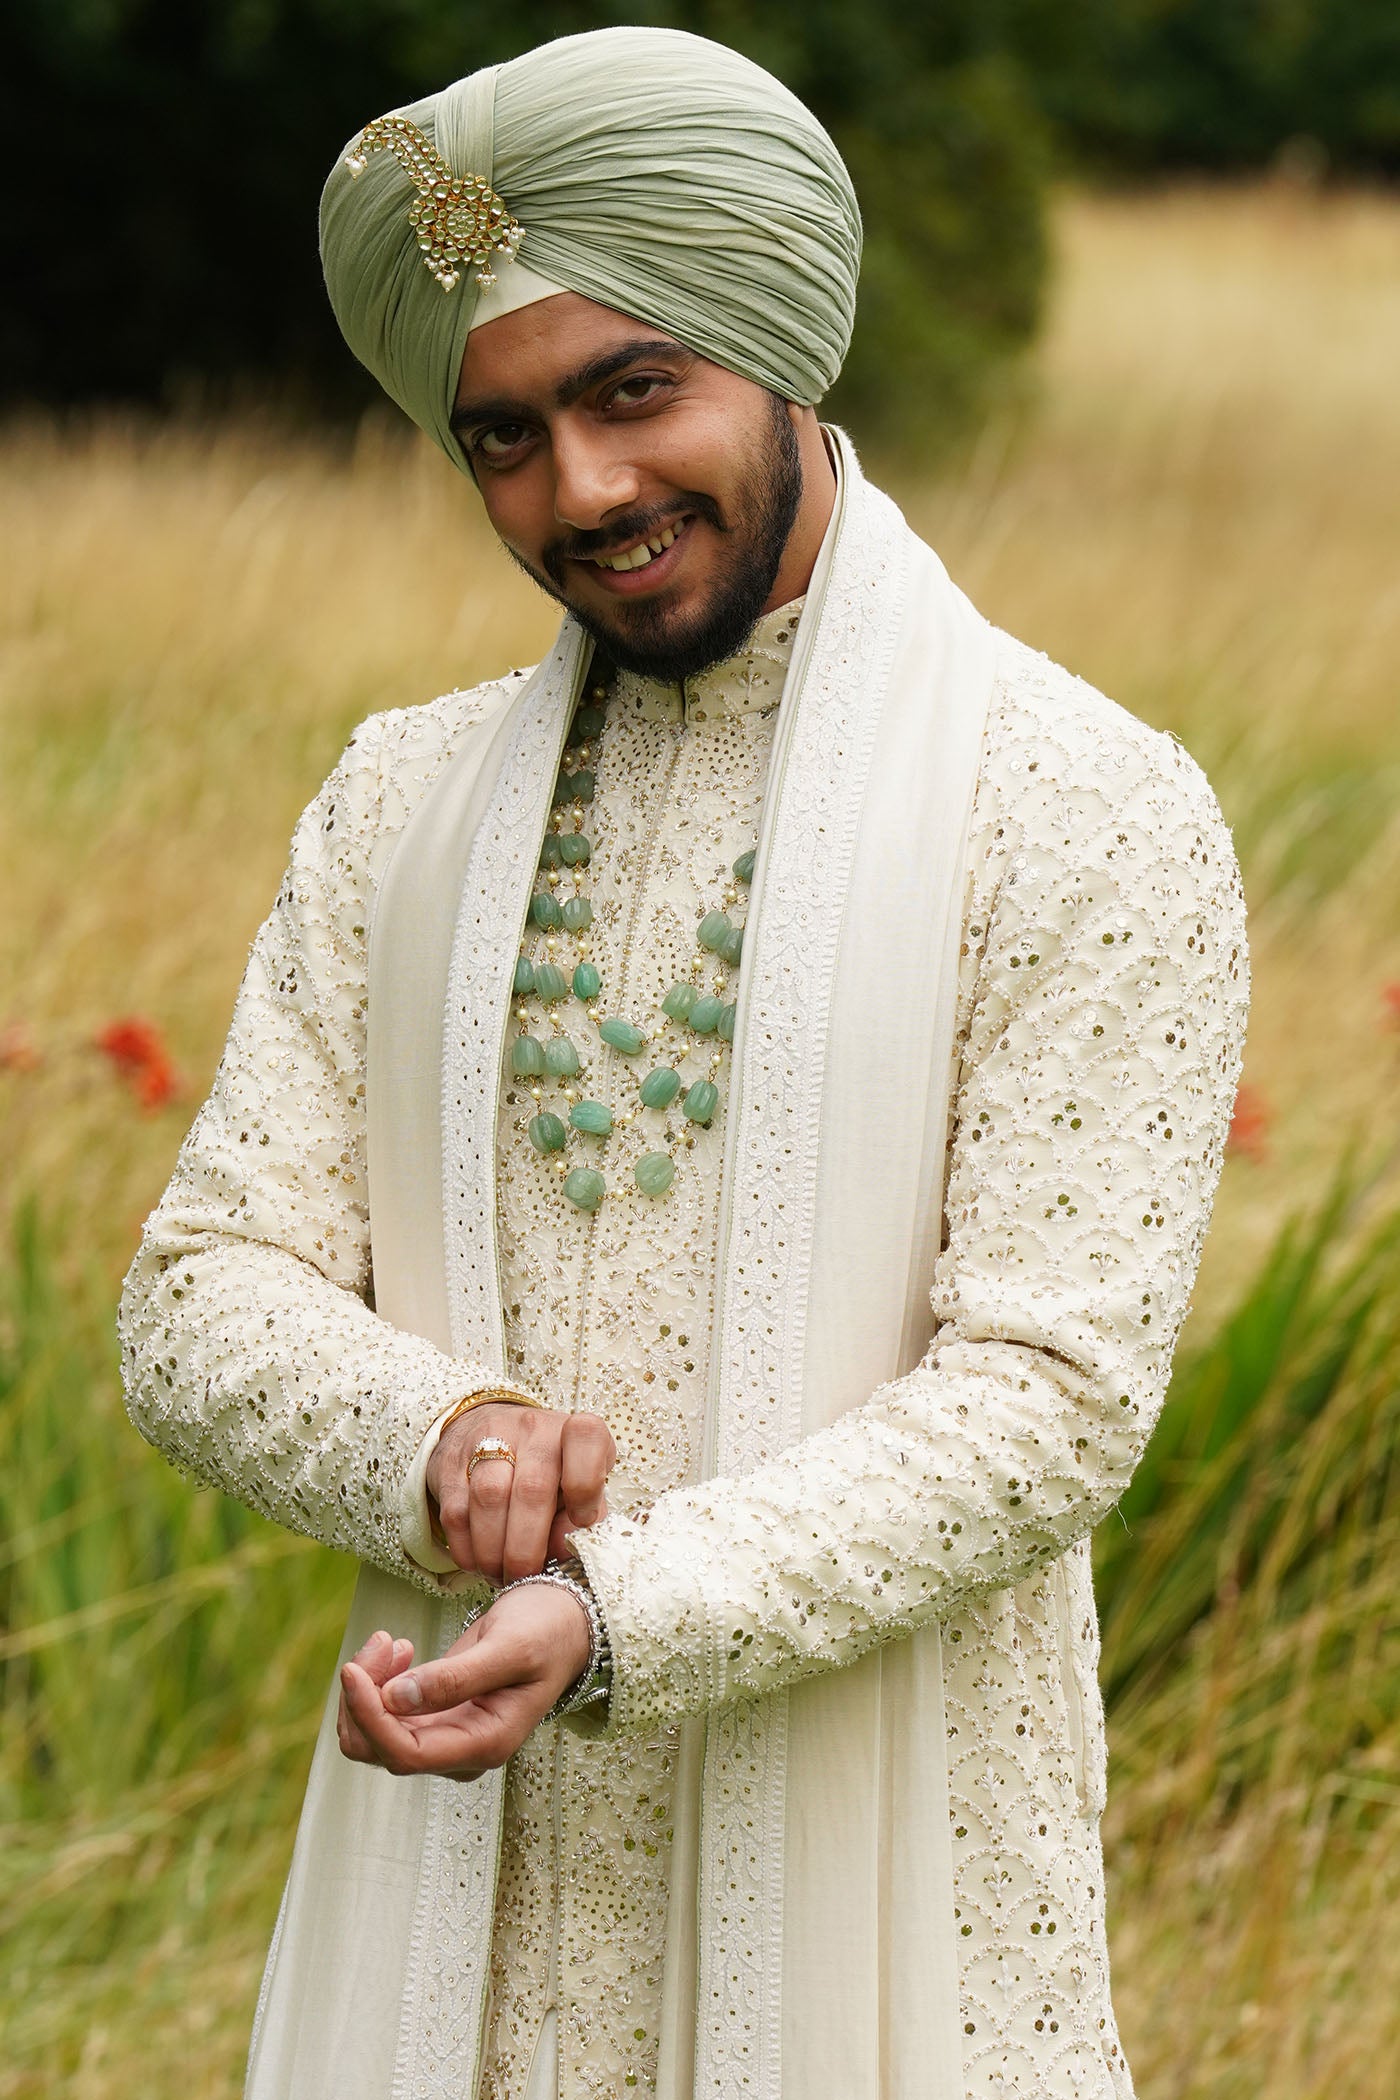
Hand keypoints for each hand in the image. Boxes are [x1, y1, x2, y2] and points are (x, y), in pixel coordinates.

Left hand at [336, 1583, 591, 1779]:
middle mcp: (460, 1752)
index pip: (404, 1755)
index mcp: (485, 1744)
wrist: (563, 1624)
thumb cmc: (545, 1631)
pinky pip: (385, 1717)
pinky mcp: (434, 1719)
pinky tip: (399, 1649)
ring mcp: (445, 1739)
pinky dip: (377, 1684)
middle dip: (363, 1698)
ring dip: (367, 1688)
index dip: (369, 1717)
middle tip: (383, 1639)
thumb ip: (455, 1677)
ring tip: (389, 1641)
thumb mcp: (508, 1647)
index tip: (351, 1669)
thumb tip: (394, 1699)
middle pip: (380, 1750)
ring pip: (374, 1735)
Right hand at [426, 1401, 614, 1583]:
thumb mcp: (578, 1485)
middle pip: (531, 1488)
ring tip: (501, 1575)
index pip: (587, 1437)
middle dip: (527, 1547)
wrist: (489, 1432)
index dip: (587, 1485)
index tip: (583, 1522)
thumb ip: (583, 1517)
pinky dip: (467, 1549)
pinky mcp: (451, 1462)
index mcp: (571, 1432)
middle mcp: (532, 1429)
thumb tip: (565, 1551)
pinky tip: (479, 1562)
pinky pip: (456, 1512)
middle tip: (526, 1576)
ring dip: (494, 1551)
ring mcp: (487, 1439)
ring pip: (488, 1498)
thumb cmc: (547, 1470)